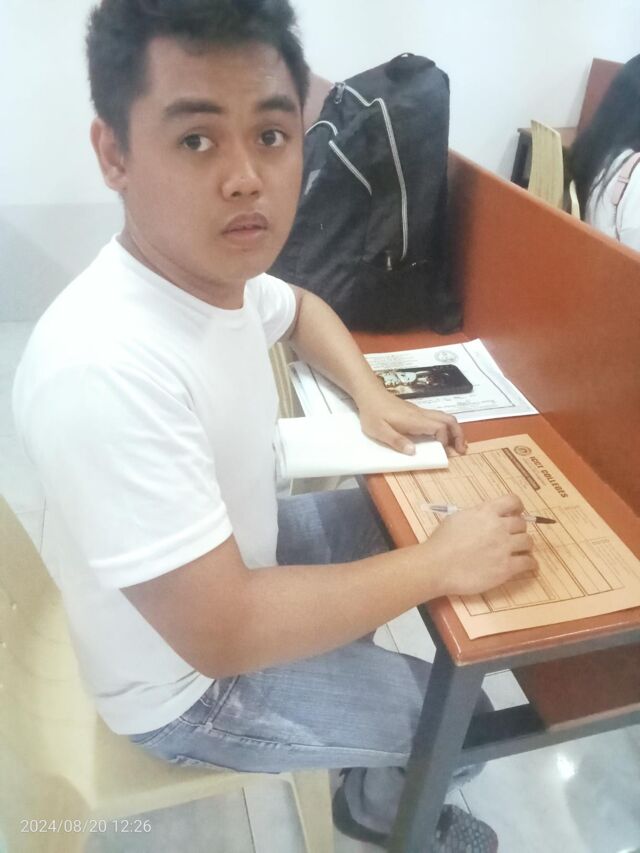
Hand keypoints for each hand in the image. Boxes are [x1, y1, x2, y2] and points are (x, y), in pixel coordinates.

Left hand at [355, 385, 465, 454]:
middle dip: (458, 435)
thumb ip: (396, 441)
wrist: (369, 394)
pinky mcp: (416, 413)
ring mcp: (420, 413)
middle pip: (449, 420)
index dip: (444, 440)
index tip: (441, 451)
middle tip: (461, 450)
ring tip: (455, 447)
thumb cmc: (372, 413)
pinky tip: (441, 439)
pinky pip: (437, 419)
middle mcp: (421, 415)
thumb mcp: (379, 431)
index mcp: (414, 420)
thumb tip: (413, 452)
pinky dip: (445, 428)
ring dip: (454, 431)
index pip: (439, 427)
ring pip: (445, 418)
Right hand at [421, 494, 537, 596]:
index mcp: (486, 512)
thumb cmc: (441, 542)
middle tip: (514, 536)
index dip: (518, 506)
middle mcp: (498, 527)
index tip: (518, 512)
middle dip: (519, 529)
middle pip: (522, 524)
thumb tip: (484, 516)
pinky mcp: (506, 568)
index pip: (512, 500)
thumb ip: (475, 515)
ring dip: (525, 545)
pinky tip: (529, 565)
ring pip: (528, 541)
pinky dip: (530, 563)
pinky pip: (528, 562)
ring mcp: (504, 547)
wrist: (437, 566)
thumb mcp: (456, 518)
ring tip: (521, 550)